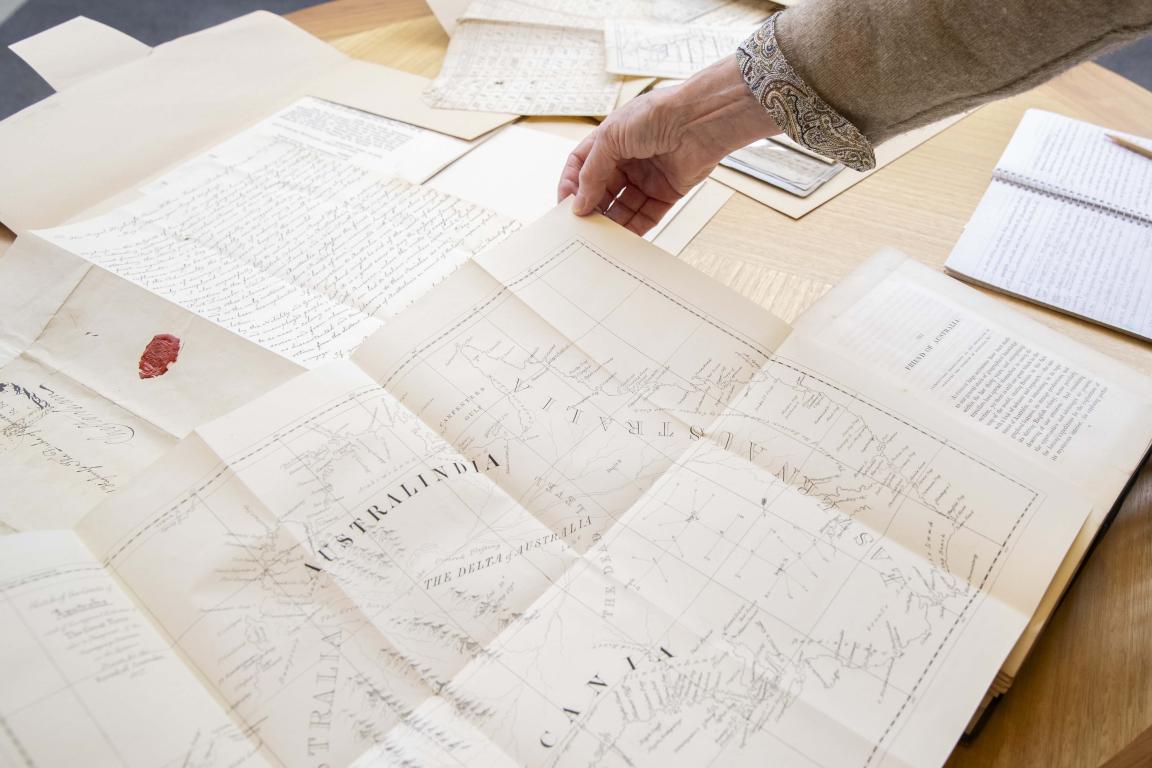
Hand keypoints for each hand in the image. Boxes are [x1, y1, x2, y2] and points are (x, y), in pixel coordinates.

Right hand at [558, 55, 779, 234]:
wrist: (699, 120)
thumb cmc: (656, 115)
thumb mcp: (611, 138)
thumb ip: (592, 172)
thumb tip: (579, 202)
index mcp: (610, 140)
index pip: (582, 165)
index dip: (571, 185)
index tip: (565, 205)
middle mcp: (627, 159)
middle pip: (601, 190)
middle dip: (591, 207)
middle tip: (582, 225)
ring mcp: (647, 177)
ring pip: (622, 206)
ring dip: (611, 221)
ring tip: (600, 235)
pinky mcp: (667, 192)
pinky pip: (646, 215)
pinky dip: (634, 228)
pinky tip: (623, 237)